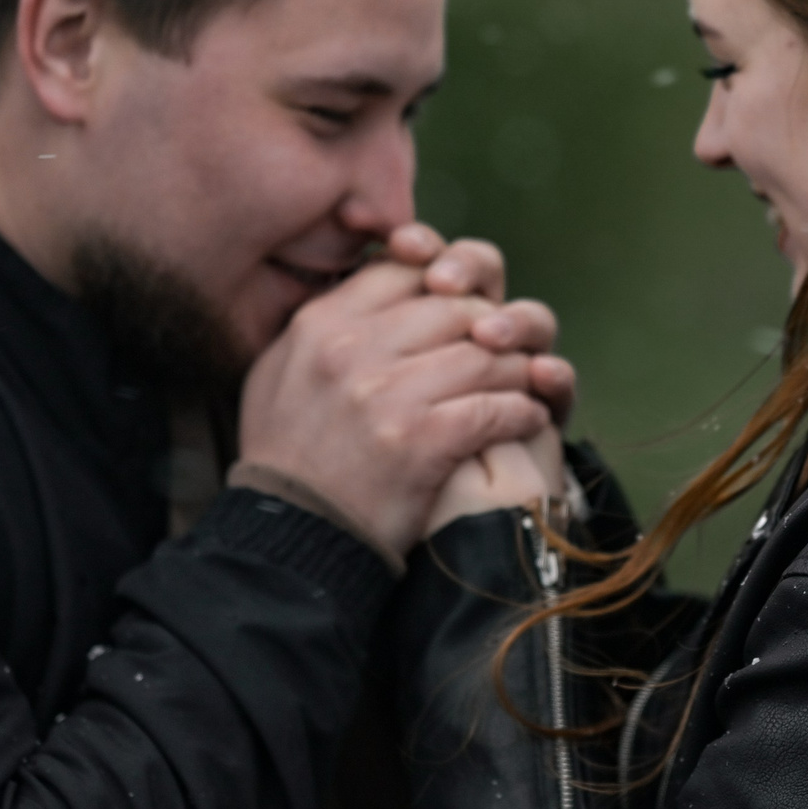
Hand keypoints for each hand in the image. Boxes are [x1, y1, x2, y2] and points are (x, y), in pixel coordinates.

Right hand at [237, 253, 567, 566]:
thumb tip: (376, 279)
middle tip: (509, 350)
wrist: (291, 538)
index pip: (404, 270)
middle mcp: (351, 350)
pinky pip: (496, 407)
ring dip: (518, 371)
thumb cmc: (288, 457)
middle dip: (492, 328)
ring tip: (526, 385)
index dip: (446, 287)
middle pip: (455, 307)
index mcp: (320, 324)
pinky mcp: (421, 441)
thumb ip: (324, 325)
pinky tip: (528, 419)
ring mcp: (387, 394)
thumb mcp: (279, 373)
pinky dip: (522, 412)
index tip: (464, 314)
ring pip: (486, 355)